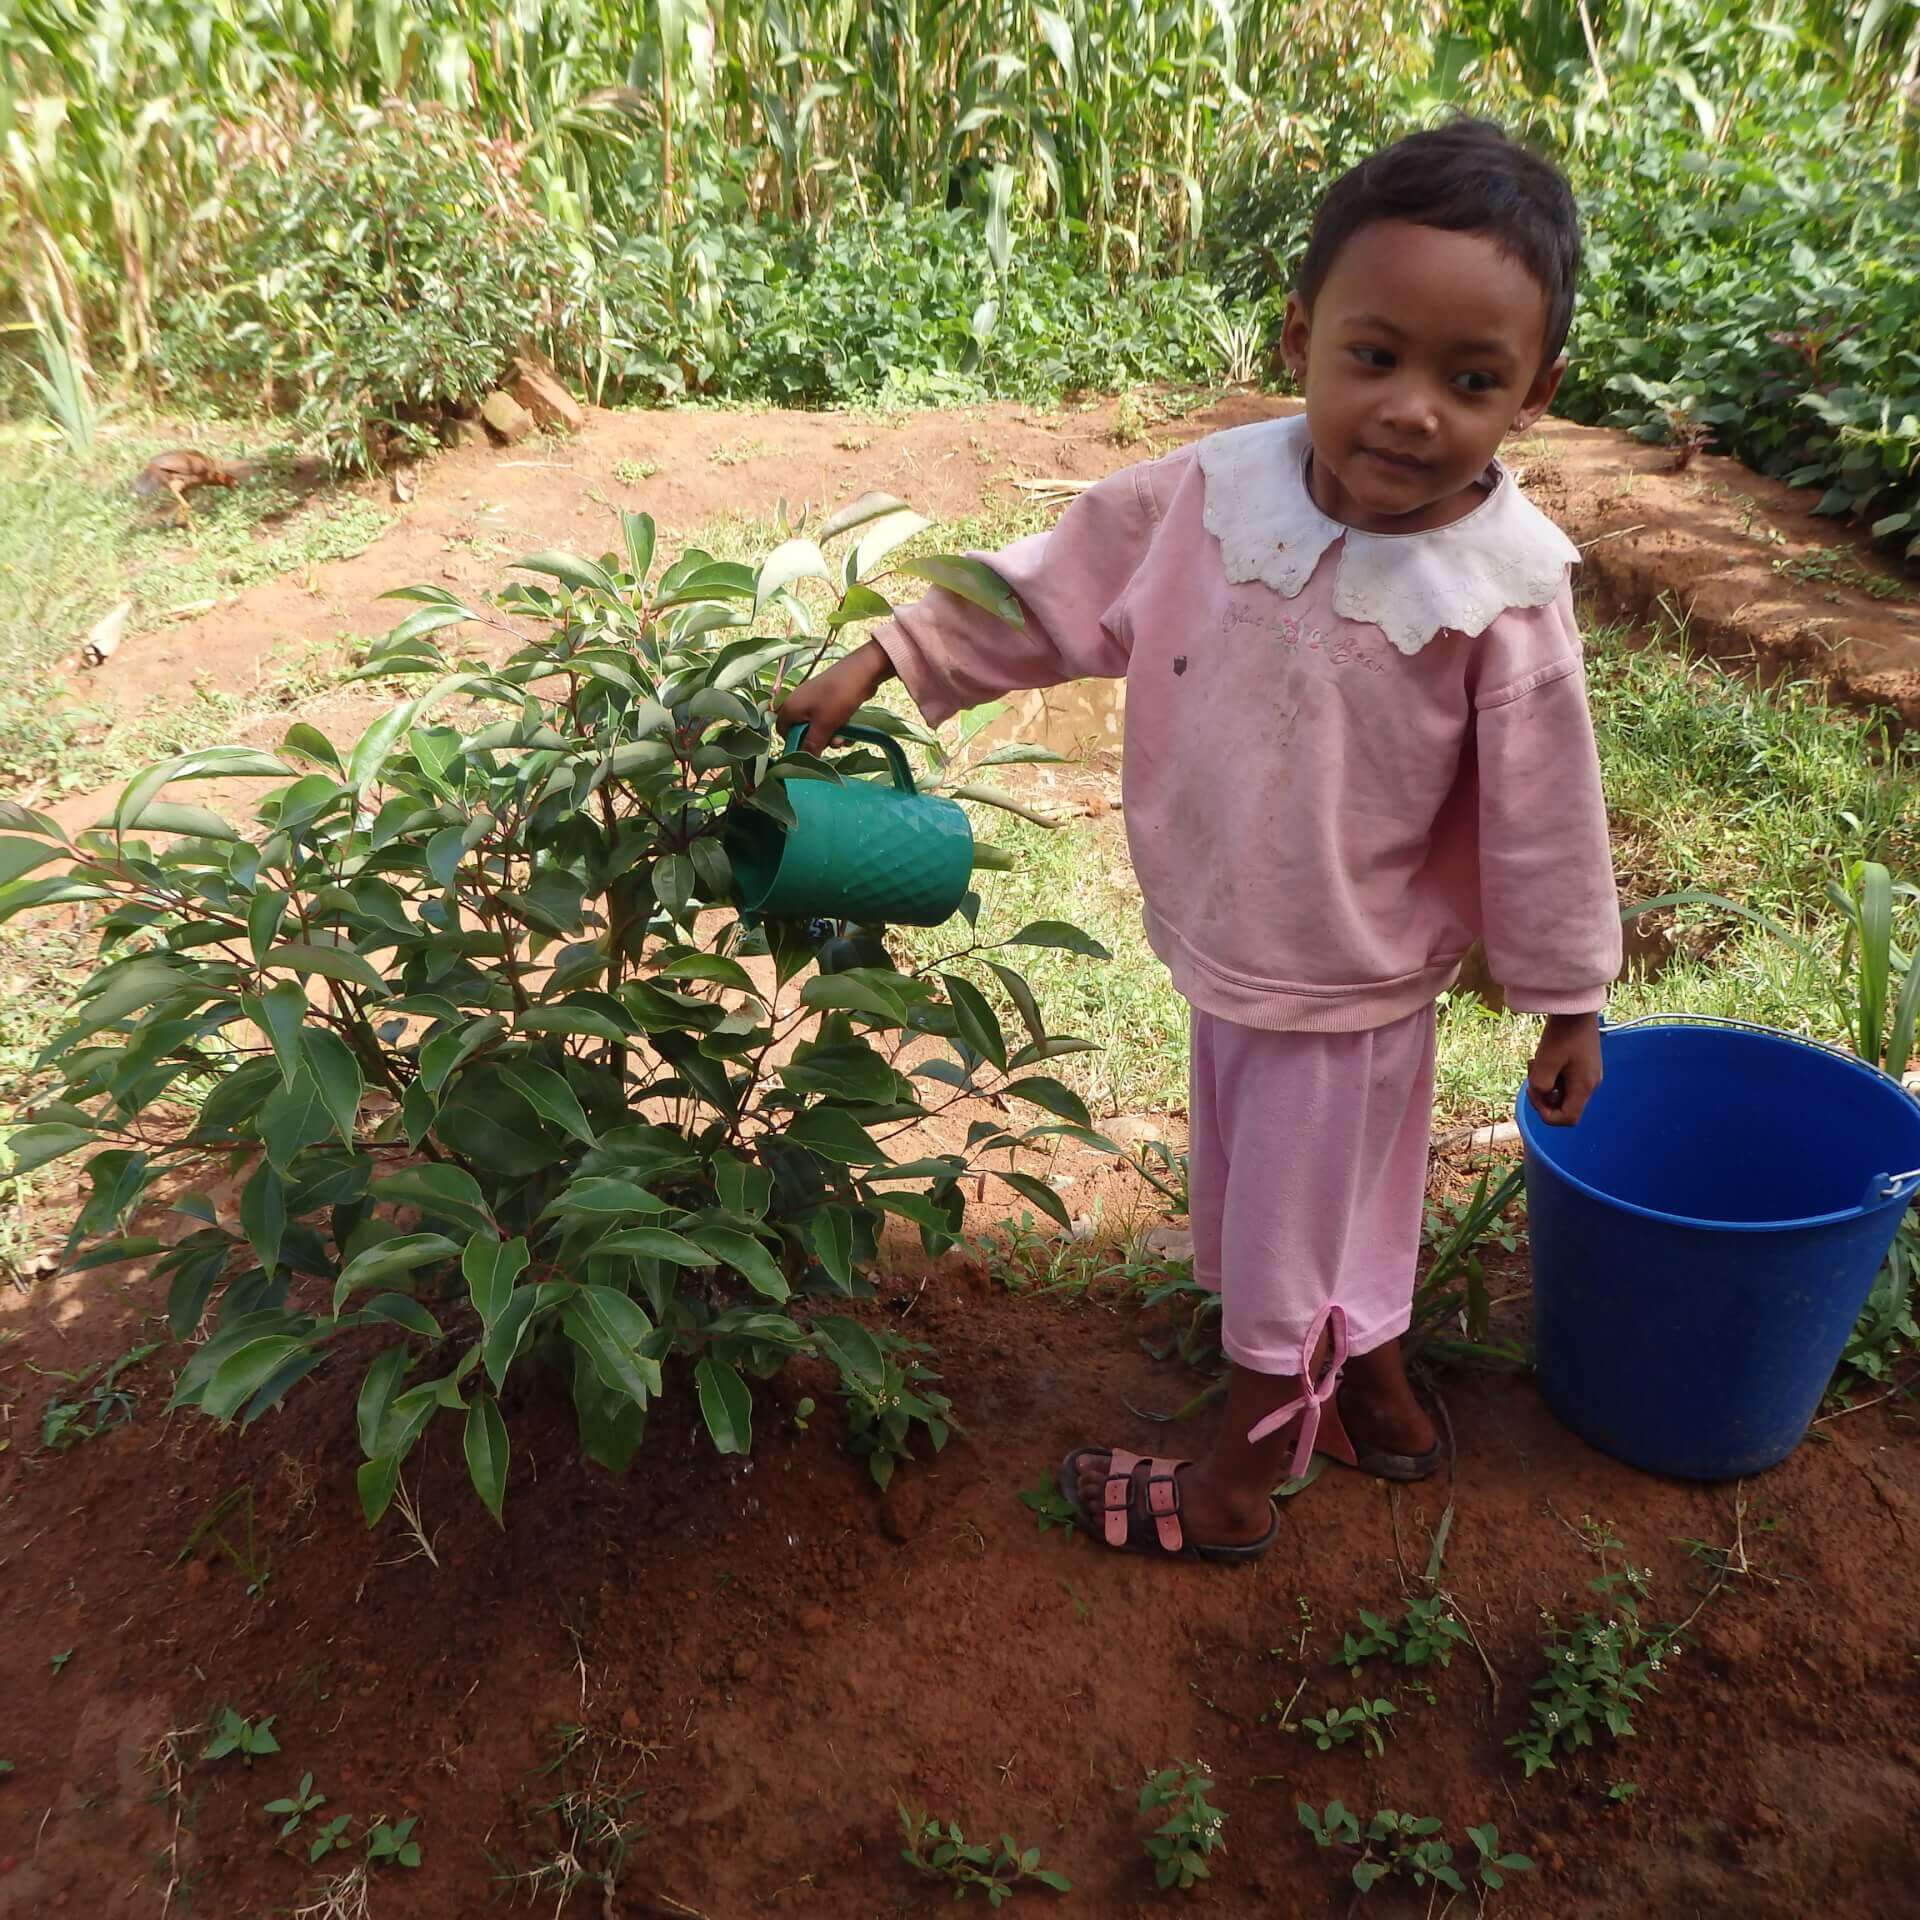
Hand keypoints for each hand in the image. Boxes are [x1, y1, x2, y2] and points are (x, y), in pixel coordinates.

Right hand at [776, 640, 894, 754]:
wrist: (861, 672)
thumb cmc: (837, 698)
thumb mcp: (823, 726)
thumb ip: (811, 745)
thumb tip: (803, 761)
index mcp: (790, 708)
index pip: (782, 732)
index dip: (794, 743)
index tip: (809, 751)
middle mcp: (798, 703)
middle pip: (802, 731)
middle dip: (819, 741)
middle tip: (834, 743)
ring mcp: (814, 700)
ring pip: (818, 727)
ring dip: (832, 736)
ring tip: (845, 737)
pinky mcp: (828, 699)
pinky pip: (828, 719)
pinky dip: (838, 726)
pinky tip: (850, 730)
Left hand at [1527, 1012, 1601, 1126]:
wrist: (1575, 1006)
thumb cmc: (1561, 1033)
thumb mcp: (1546, 1061)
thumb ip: (1540, 1085)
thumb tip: (1541, 1095)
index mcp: (1584, 1087)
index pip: (1568, 1119)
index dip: (1547, 1114)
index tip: (1534, 1092)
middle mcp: (1590, 1084)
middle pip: (1563, 1105)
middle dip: (1543, 1094)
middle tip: (1532, 1072)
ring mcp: (1588, 1074)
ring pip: (1561, 1091)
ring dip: (1544, 1082)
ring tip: (1536, 1061)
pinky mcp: (1583, 1064)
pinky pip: (1564, 1078)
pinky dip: (1551, 1073)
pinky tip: (1543, 1056)